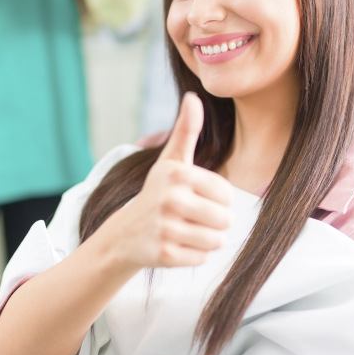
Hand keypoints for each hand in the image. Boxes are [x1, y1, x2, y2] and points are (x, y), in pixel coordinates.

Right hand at [109, 93, 232, 268]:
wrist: (125, 232)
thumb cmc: (158, 191)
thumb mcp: (171, 160)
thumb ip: (186, 130)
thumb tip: (193, 96)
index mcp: (177, 174)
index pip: (227, 195)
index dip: (219, 200)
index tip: (197, 197)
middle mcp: (170, 199)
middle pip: (225, 219)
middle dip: (215, 221)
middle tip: (193, 217)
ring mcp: (165, 228)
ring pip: (216, 241)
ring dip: (207, 239)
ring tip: (187, 230)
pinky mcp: (164, 255)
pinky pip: (201, 258)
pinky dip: (194, 255)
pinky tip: (177, 244)